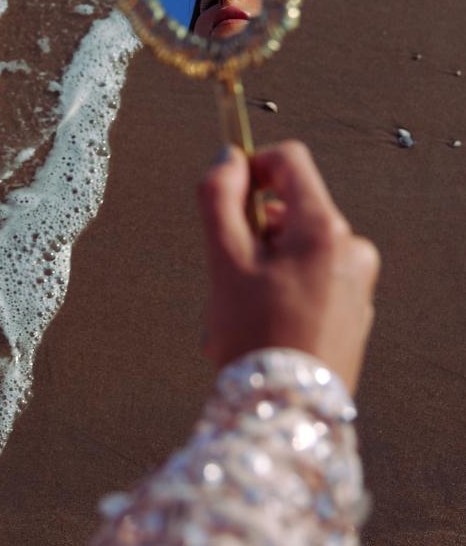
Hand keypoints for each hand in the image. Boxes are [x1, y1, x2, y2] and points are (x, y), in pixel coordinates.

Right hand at [198, 141, 379, 393]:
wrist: (287, 417)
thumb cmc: (255, 338)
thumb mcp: (224, 260)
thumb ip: (218, 196)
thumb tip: (227, 156)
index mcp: (324, 229)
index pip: (289, 161)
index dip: (252, 165)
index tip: (227, 193)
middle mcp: (352, 250)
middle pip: (289, 208)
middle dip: (252, 232)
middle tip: (229, 273)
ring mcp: (357, 282)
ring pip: (295, 247)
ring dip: (261, 265)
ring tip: (239, 310)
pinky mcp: (353, 311)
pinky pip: (310, 278)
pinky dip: (281, 288)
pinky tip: (261, 327)